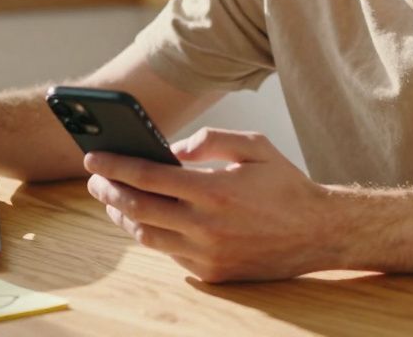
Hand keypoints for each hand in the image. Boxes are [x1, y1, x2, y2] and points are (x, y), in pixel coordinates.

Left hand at [84, 127, 334, 282]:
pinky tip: (146, 219)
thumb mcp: (254, 146)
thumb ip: (210, 140)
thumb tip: (172, 149)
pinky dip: (152, 234)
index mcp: (214, 190)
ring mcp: (208, 254)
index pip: (148, 176)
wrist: (319, 232)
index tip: (93, 158)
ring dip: (124, 216)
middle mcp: (207, 226)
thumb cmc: (285, 185)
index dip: (115, 166)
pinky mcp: (213, 273)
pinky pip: (169, 253)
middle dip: (109, 191)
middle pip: (138, 208)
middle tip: (95, 179)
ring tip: (114, 199)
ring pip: (147, 236)